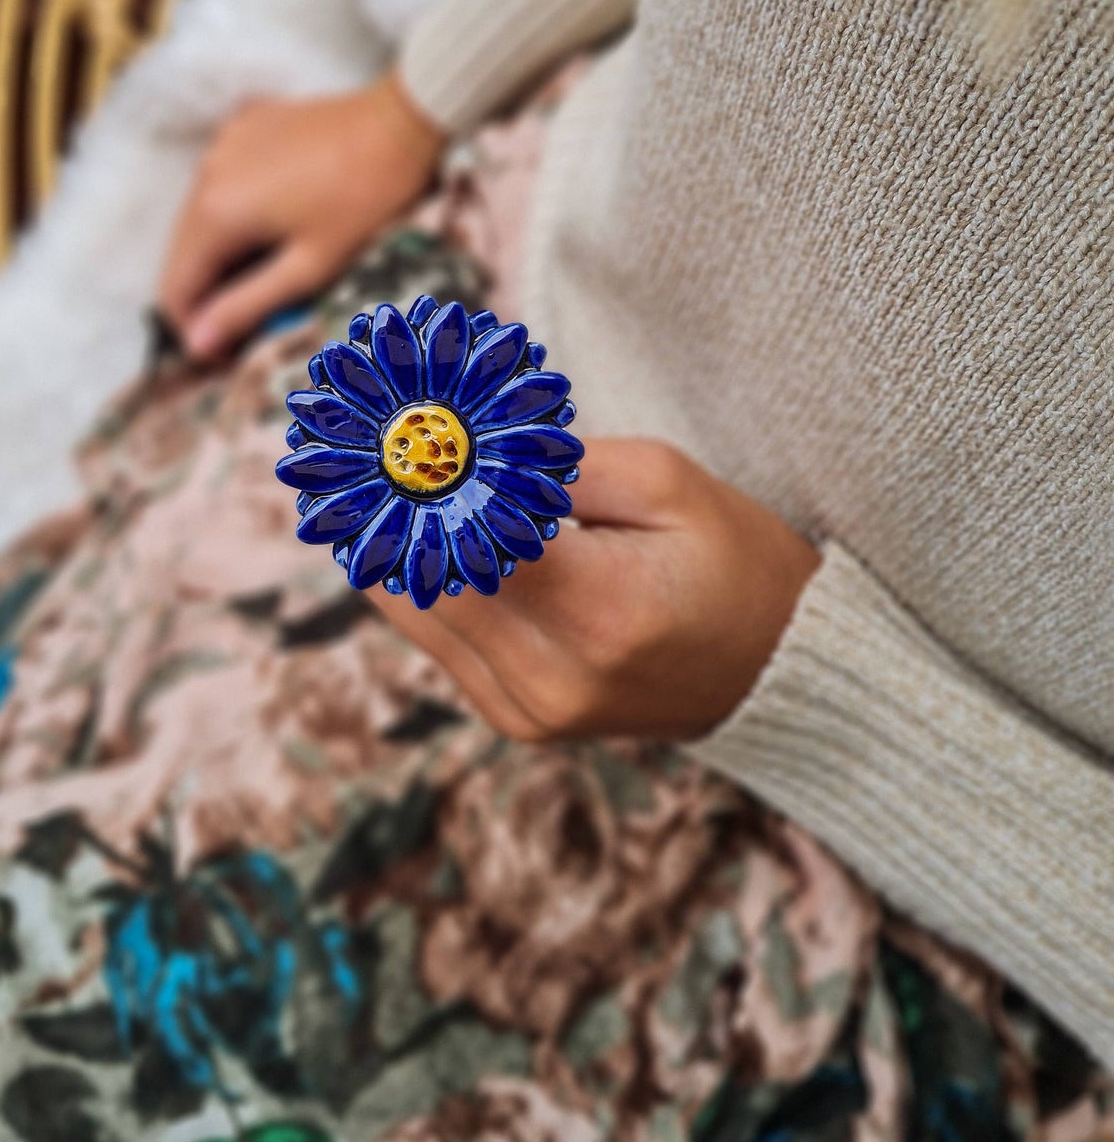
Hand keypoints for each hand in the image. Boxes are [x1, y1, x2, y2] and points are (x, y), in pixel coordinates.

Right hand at [159, 72, 443, 359]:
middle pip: (182, 252)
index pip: (175, 287)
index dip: (195, 330)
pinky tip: (273, 220)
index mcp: (216, 212)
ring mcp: (223, 143)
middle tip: (248, 321)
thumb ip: (246, 306)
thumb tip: (195, 345)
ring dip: (220, 252)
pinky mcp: (244, 125)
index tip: (224, 355)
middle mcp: (205, 172)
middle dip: (206, 293)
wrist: (402, 121)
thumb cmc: (364, 201)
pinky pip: (221, 179)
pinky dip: (235, 209)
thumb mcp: (309, 266)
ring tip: (264, 273)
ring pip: (198, 216)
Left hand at [367, 438, 818, 741]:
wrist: (784, 669)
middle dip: (385, 500)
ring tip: (372, 470)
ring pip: (412, 609)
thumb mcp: (660, 480)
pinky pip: (437, 639)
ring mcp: (531, 712)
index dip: (411, 475)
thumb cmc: (732, 556)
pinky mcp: (517, 721)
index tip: (381, 420)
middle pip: (419, 577)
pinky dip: (421, 579)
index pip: (461, 536)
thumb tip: (445, 444)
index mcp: (600, 612)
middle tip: (357, 434)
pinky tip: (414, 523)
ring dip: (390, 538)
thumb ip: (548, 464)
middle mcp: (553, 679)